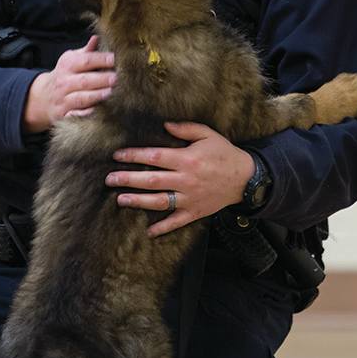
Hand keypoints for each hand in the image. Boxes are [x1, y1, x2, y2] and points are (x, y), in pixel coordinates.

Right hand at [21, 36, 116, 133]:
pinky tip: (97, 110)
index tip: (114, 59)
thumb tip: (97, 38)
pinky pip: (75, 115)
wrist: (41, 97)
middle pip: (84, 80)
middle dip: (101, 79)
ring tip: (110, 93)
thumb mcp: (71, 60)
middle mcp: (64, 82)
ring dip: (96, 96)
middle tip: (116, 78)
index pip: (85, 61)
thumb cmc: (64, 76)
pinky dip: (85, 114)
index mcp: (68, 65)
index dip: (100, 59)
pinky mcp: (64, 115)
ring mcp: (63, 100)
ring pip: (80, 98)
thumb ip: (86, 52)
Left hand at [105, 122, 254, 237]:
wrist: (246, 178)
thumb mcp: (208, 135)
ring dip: (138, 201)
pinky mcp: (196, 211)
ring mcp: (190, 198)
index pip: (154, 157)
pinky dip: (163, 227)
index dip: (134, 156)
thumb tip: (164, 125)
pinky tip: (149, 232)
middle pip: (151, 180)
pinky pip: (177, 221)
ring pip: (159, 201)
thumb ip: (185, 129)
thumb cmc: (225, 154)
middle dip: (128, 179)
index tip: (117, 156)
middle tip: (109, 179)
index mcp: (187, 159)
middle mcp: (186, 180)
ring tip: (120, 199)